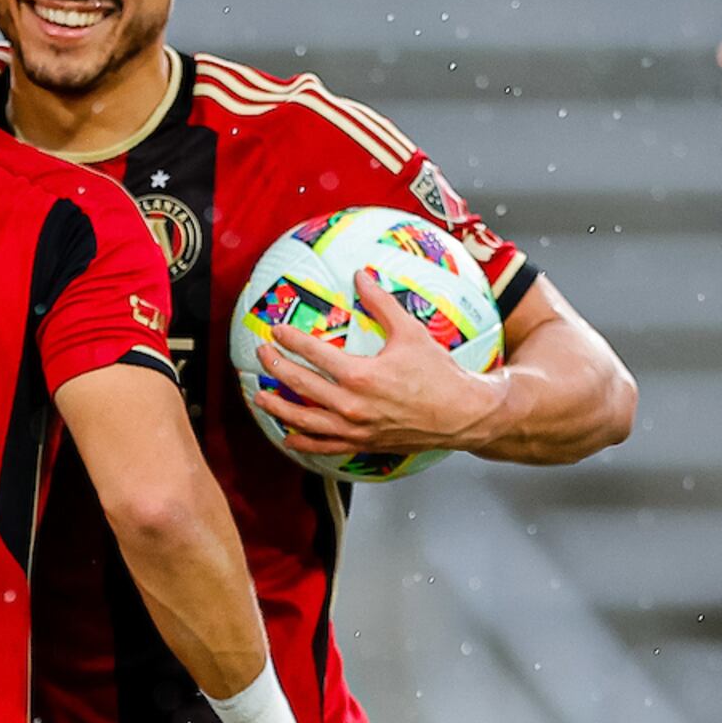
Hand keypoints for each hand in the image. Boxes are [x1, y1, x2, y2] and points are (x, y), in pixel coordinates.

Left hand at [250, 271, 502, 461]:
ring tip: (260, 398)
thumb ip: (382, 303)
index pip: (314, 354)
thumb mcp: (410, 332)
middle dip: (276, 368)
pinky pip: (325, 447)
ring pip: (305, 421)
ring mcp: (355, 429)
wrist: (461, 414)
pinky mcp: (363, 444)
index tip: (276, 330)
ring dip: (278, 408)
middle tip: (261, 355)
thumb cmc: (439, 374)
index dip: (291, 340)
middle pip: (301, 385)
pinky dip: (304, 442)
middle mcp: (352, 405)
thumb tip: (362, 275)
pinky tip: (290, 437)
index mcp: (361, 375)